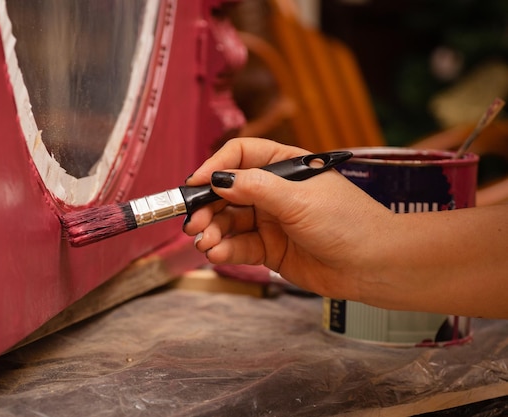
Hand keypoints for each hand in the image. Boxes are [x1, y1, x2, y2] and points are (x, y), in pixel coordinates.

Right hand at [183, 137, 392, 300]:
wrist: (373, 266)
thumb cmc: (347, 222)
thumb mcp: (298, 199)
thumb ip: (255, 188)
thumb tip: (218, 180)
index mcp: (285, 165)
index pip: (240, 155)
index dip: (215, 167)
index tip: (194, 184)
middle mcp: (275, 191)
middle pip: (228, 192)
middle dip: (208, 207)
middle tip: (194, 223)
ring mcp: (271, 221)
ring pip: (230, 222)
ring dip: (214, 231)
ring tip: (205, 243)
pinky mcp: (270, 248)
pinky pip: (239, 245)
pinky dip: (226, 249)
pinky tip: (217, 253)